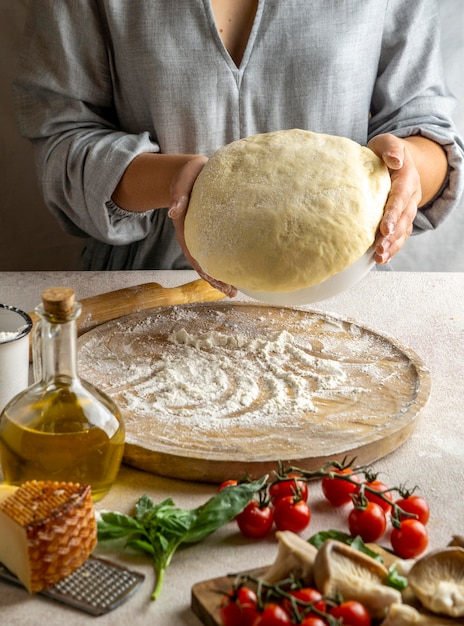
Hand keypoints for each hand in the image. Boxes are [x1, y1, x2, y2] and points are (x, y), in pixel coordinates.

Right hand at [168, 157, 236, 296]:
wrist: (194, 170)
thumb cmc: (188, 174)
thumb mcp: (181, 180)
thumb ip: (177, 195)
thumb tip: (174, 212)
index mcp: (186, 227)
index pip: (193, 253)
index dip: (202, 268)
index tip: (212, 279)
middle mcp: (196, 235)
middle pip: (204, 262)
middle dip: (216, 279)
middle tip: (231, 292)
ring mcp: (205, 234)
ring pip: (214, 258)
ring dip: (224, 274)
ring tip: (236, 290)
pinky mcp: (217, 230)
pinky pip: (223, 248)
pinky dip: (231, 260)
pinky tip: (243, 268)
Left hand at [367, 133, 421, 264]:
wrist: (395, 159)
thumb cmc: (385, 152)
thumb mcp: (386, 143)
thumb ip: (390, 148)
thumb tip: (394, 160)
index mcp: (407, 178)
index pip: (400, 198)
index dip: (393, 213)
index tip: (384, 228)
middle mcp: (410, 196)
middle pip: (403, 219)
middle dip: (392, 235)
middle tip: (379, 248)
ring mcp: (408, 209)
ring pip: (403, 230)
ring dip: (392, 245)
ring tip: (380, 258)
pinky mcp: (402, 219)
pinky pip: (400, 235)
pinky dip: (392, 248)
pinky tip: (381, 259)